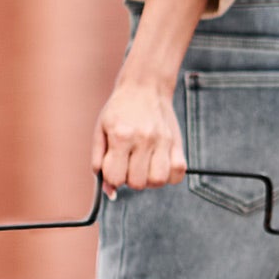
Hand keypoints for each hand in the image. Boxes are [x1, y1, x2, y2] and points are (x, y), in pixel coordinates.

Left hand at [92, 76, 186, 194]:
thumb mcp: (101, 131)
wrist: (145, 87)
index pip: (116, 178)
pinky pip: (178, 172)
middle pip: (137, 183)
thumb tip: (110, 192)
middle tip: (129, 164)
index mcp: (121, 136)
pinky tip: (159, 165)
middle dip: (130, 179)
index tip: (114, 167)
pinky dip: (169, 176)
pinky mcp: (176, 142)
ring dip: (149, 180)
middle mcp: (143, 139)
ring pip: (158, 181)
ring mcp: (163, 141)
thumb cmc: (119, 111)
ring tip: (144, 167)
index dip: (113, 178)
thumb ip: (99, 162)